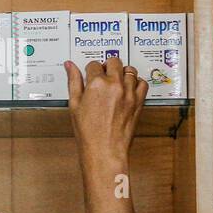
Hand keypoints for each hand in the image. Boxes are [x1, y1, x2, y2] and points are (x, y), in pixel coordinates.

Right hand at [65, 57, 147, 177]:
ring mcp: (129, 93)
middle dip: (107, 65)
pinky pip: (143, 83)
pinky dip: (137, 82)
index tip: (90, 74)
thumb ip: (73, 81)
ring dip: (122, 72)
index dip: (90, 69)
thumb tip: (70, 66)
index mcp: (97, 84)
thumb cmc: (89, 133)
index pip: (94, 64)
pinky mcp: (138, 102)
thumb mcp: (75, 105)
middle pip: (114, 61)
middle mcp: (115, 85)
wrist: (104, 150)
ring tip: (116, 80)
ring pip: (130, 70)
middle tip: (103, 74)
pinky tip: (129, 87)